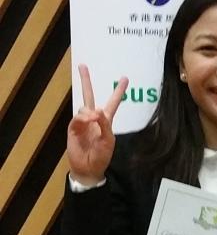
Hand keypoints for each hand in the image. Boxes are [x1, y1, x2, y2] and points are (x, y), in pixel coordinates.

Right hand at [67, 65, 128, 182]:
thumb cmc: (101, 156)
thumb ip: (105, 125)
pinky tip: (88, 119)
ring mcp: (82, 122)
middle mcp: (93, 119)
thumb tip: (97, 110)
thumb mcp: (109, 141)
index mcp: (105, 121)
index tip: (125, 78)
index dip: (118, 92)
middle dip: (86, 81)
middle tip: (83, 65)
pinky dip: (83, 117)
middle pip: (89, 95)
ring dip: (89, 111)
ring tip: (94, 119)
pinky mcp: (73, 128)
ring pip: (84, 107)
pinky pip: (77, 118)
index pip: (113, 103)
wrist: (88, 169)